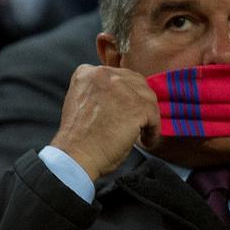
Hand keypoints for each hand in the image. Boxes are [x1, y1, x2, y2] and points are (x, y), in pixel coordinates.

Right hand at [50, 64, 160, 182]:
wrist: (76, 156)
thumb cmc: (77, 139)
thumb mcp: (81, 103)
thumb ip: (98, 93)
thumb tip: (121, 99)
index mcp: (87, 73)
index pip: (117, 76)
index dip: (124, 94)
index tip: (124, 109)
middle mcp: (104, 74)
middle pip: (135, 81)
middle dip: (138, 101)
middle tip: (138, 119)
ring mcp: (121, 89)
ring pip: (147, 97)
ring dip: (147, 115)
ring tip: (142, 132)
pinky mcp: (136, 106)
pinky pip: (154, 115)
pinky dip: (153, 130)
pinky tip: (146, 141)